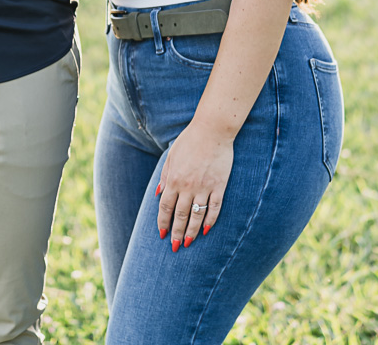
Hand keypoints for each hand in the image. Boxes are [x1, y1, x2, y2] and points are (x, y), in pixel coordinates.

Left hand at [156, 119, 233, 248]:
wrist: (212, 130)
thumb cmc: (190, 140)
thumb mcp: (171, 155)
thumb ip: (165, 175)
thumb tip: (158, 194)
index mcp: (174, 179)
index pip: (165, 207)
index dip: (163, 222)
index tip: (162, 234)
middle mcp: (188, 186)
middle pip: (180, 215)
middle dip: (176, 233)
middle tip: (174, 247)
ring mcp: (204, 187)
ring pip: (196, 216)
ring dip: (191, 232)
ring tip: (188, 243)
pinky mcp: (219, 186)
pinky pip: (214, 208)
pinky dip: (210, 221)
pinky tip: (206, 230)